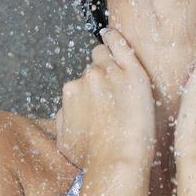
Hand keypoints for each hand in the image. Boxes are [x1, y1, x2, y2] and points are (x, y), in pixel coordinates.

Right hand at [54, 28, 155, 168]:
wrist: (118, 161)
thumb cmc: (93, 157)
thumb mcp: (64, 140)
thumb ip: (62, 118)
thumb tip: (67, 109)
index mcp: (70, 92)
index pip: (79, 82)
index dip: (90, 93)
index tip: (100, 105)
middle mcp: (87, 78)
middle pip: (92, 68)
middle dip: (100, 79)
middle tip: (114, 99)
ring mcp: (110, 73)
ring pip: (105, 56)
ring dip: (110, 63)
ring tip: (120, 81)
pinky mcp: (133, 73)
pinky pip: (121, 45)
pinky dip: (114, 38)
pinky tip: (111, 35)